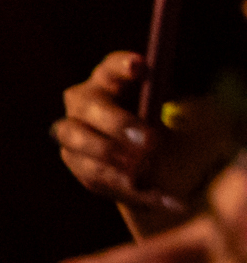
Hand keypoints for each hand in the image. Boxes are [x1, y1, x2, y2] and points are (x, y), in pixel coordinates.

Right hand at [56, 52, 235, 221]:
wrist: (149, 167)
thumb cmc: (164, 130)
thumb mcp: (179, 116)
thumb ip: (185, 112)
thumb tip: (190, 114)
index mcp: (109, 81)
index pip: (111, 67)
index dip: (122, 65)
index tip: (142, 67)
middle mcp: (84, 103)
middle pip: (90, 106)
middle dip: (118, 123)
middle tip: (149, 141)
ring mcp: (72, 132)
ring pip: (79, 140)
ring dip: (110, 154)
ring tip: (142, 170)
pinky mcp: (76, 163)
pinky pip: (94, 175)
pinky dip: (127, 188)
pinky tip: (158, 197)